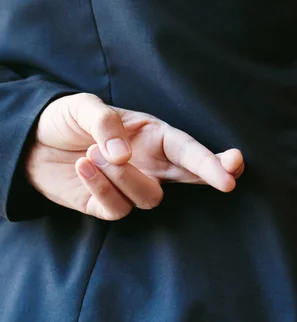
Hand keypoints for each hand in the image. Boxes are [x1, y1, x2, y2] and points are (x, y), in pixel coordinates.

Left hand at [26, 93, 243, 219]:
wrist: (31, 144)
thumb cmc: (66, 120)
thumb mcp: (84, 107)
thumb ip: (106, 124)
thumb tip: (126, 156)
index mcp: (153, 137)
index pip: (189, 149)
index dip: (212, 160)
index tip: (234, 165)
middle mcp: (151, 165)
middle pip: (190, 177)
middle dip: (211, 176)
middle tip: (229, 180)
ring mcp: (132, 188)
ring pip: (149, 197)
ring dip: (122, 176)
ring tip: (91, 153)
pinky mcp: (109, 207)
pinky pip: (118, 208)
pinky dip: (100, 187)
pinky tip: (82, 166)